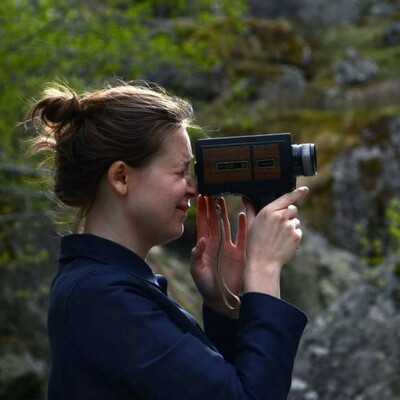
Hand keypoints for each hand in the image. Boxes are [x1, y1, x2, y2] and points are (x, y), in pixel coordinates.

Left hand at [190, 195, 245, 317]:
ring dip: (225, 212)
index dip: (201, 211)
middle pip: (214, 220)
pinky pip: (241, 236)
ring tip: (224, 198)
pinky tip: (242, 214)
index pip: (202, 224)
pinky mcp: (239, 253)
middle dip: (212, 206)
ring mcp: (228, 247)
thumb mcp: (197, 271)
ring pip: (226, 225)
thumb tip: (201, 239)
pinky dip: (242, 226)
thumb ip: (197, 256)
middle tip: (212, 192)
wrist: (221, 299)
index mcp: (204, 246)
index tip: (200, 197)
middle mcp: (216, 243)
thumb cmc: (205, 286)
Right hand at [243, 187, 309, 297]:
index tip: (305, 189)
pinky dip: (293, 236)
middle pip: (293, 209)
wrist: (263, 262)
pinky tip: (283, 243)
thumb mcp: (250, 224)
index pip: (287, 197)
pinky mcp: (296, 236)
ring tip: (278, 237)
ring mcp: (290, 226)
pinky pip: (298, 232)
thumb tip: (245, 198)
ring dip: (290, 227)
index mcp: (269, 210)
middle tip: (278, 226)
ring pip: (296, 222)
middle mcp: (281, 216)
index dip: (298, 192)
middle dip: (288, 215)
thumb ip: (250, 208)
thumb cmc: (254, 243)